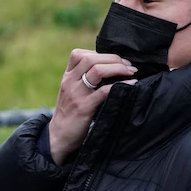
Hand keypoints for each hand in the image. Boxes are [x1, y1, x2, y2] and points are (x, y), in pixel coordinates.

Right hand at [48, 49, 136, 164]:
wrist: (58, 137)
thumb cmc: (69, 114)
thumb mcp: (70, 92)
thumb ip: (82, 80)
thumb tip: (108, 69)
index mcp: (66, 77)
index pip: (79, 54)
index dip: (99, 53)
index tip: (115, 59)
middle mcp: (69, 82)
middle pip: (91, 59)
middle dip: (113, 58)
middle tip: (128, 64)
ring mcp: (76, 94)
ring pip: (97, 70)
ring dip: (118, 68)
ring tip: (131, 71)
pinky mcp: (84, 108)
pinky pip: (104, 91)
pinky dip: (120, 85)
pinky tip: (131, 85)